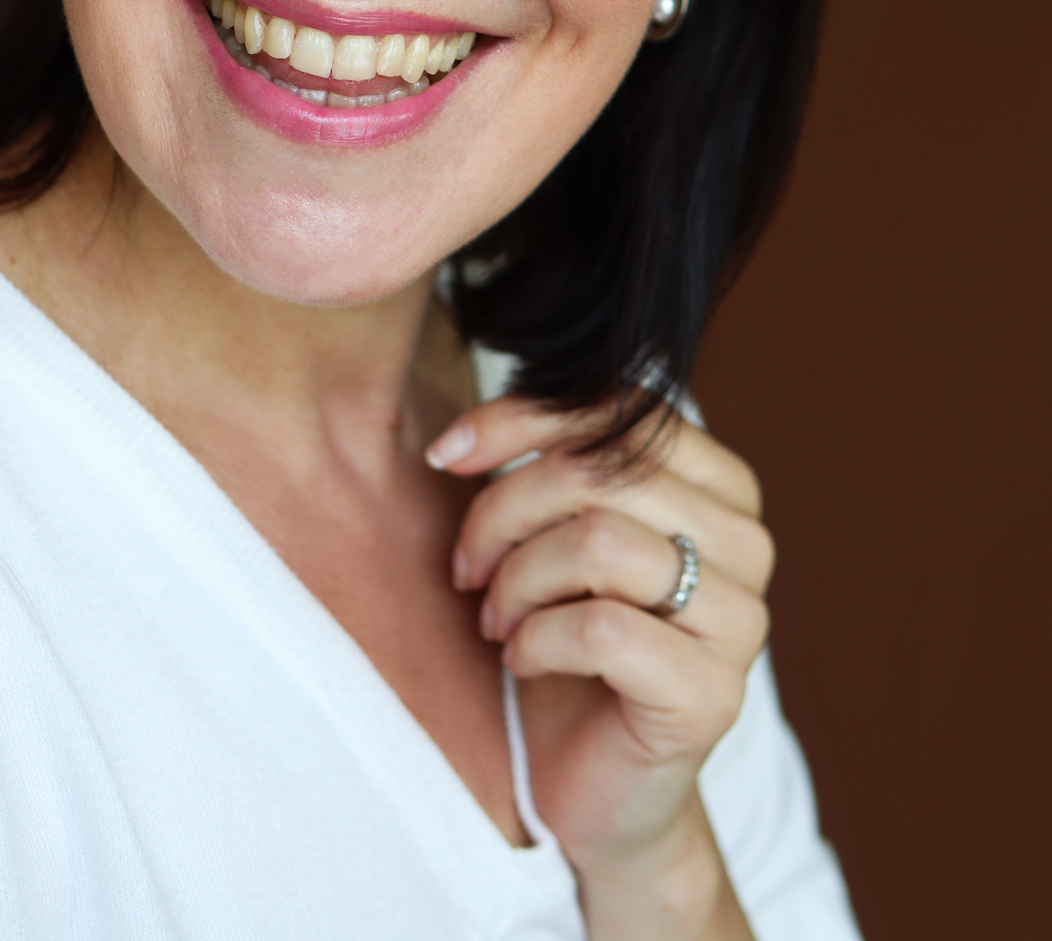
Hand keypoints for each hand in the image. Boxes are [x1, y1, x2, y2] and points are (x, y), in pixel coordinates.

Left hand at [427, 398, 772, 938]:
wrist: (594, 783)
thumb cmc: (568, 643)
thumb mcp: (552, 534)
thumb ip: (545, 463)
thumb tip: (465, 430)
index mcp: (720, 485)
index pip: (621, 409)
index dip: (522, 418)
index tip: (447, 454)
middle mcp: (746, 542)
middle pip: (599, 473)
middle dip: (504, 511)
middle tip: (466, 567)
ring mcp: (741, 620)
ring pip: (599, 543)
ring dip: (517, 580)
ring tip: (495, 616)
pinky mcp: (713, 694)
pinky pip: (601, 631)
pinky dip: (536, 640)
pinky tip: (522, 658)